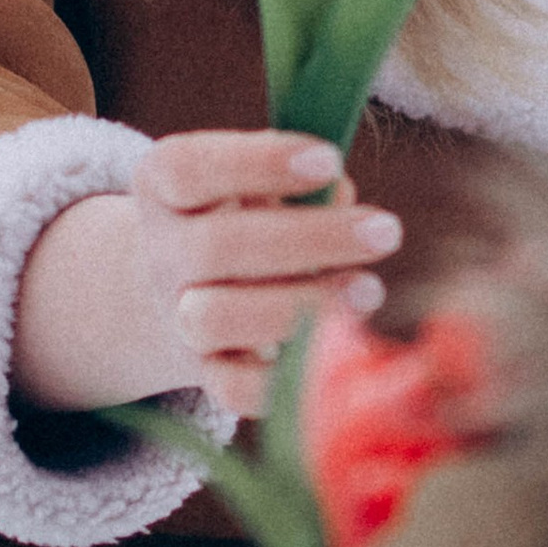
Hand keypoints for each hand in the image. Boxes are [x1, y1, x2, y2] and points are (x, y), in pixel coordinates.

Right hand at [12, 133, 400, 423]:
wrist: (183, 289)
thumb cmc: (244, 213)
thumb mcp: (258, 180)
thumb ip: (298, 180)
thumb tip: (338, 193)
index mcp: (161, 186)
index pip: (187, 167)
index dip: (257, 163)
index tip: (329, 158)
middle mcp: (161, 252)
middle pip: (216, 247)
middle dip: (309, 239)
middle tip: (386, 230)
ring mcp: (177, 317)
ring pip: (218, 319)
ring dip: (301, 305)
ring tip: (370, 289)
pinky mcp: (206, 372)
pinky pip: (236, 387)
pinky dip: (290, 373)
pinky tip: (343, 343)